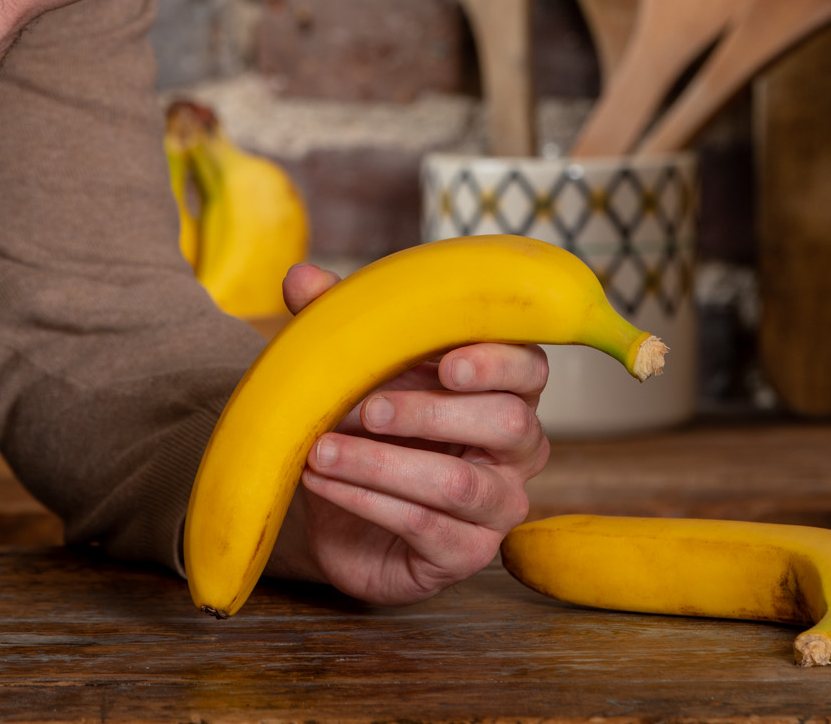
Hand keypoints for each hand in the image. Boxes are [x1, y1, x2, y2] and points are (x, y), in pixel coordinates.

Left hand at [263, 262, 551, 605]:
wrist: (334, 504)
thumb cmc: (365, 420)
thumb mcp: (351, 364)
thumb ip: (335, 319)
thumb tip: (300, 276)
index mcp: (505, 389)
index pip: (530, 369)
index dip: (498, 364)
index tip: (447, 363)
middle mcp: (518, 448)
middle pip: (505, 423)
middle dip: (430, 412)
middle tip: (365, 408)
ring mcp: (498, 505)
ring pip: (459, 483)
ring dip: (381, 463)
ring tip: (319, 450)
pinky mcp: (465, 554)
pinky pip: (425, 527)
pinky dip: (366, 499)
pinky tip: (321, 482)